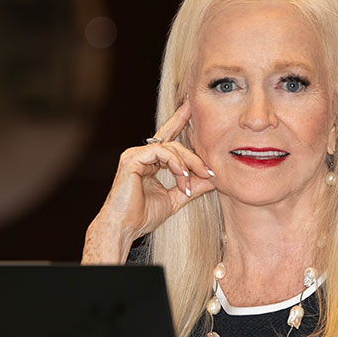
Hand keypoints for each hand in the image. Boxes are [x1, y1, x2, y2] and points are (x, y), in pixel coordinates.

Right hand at [82, 100, 215, 262]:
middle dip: (194, 155)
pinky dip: (175, 163)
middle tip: (209, 171)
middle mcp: (142, 154)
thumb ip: (192, 186)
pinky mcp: (132, 159)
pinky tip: (182, 175)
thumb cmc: (143, 216)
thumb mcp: (176, 199)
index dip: (181, 120)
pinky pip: (160, 151)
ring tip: (191, 182)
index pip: (169, 138)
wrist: (124, 228)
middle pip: (174, 143)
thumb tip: (213, 178)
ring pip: (170, 147)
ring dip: (187, 164)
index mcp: (150, 162)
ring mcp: (135, 155)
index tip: (194, 108)